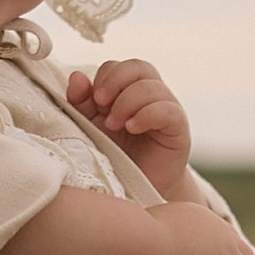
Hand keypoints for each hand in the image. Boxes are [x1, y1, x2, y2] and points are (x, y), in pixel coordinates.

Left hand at [66, 57, 191, 196]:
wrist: (135, 188)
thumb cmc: (114, 154)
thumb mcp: (91, 126)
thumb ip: (81, 102)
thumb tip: (76, 76)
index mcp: (128, 89)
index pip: (118, 66)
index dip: (104, 78)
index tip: (93, 100)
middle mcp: (151, 94)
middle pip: (138, 67)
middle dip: (115, 81)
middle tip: (100, 104)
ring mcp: (167, 108)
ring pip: (152, 87)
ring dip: (127, 102)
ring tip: (114, 125)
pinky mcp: (178, 127)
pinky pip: (167, 110)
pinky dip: (146, 114)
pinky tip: (132, 128)